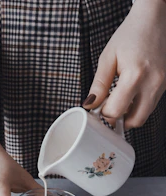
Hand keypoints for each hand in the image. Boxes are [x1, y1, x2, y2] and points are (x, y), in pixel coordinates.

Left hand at [83, 0, 165, 128]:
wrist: (154, 20)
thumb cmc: (130, 35)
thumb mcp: (108, 58)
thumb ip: (99, 85)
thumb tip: (90, 105)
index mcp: (135, 75)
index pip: (116, 111)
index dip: (104, 113)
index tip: (98, 108)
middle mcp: (152, 83)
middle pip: (134, 121)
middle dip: (119, 120)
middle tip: (108, 110)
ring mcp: (162, 85)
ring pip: (144, 116)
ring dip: (129, 115)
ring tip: (119, 100)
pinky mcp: (165, 86)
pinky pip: (150, 106)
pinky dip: (138, 106)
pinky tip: (130, 95)